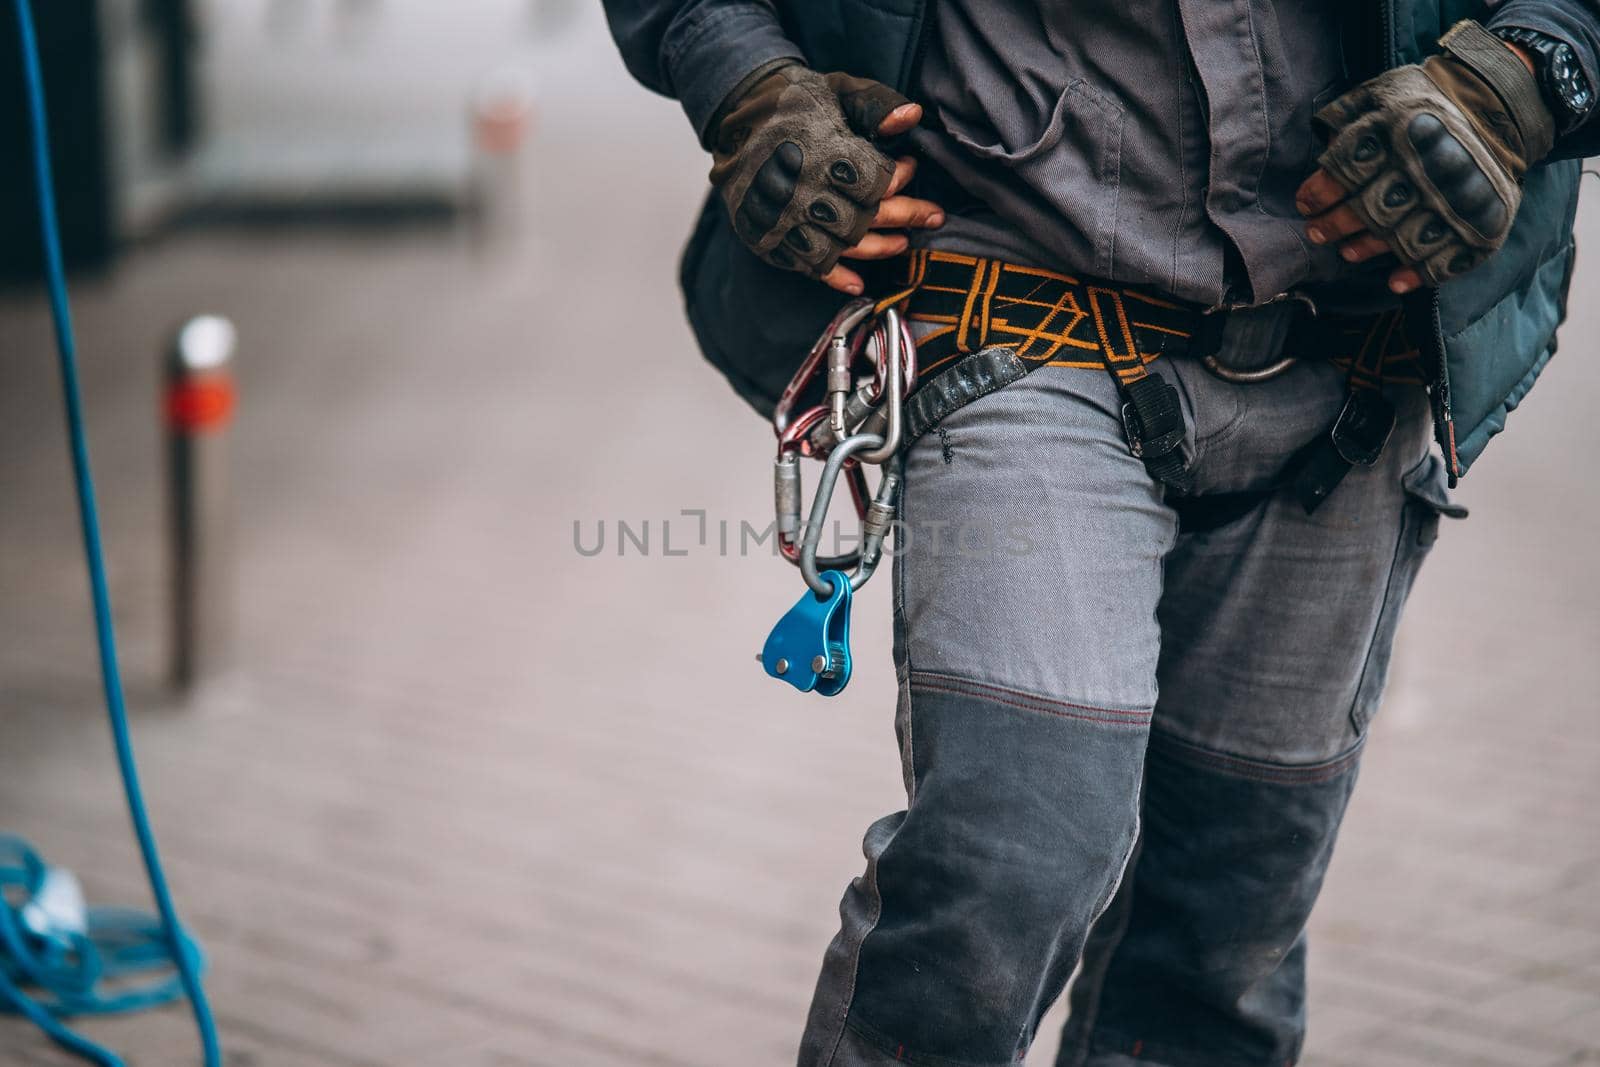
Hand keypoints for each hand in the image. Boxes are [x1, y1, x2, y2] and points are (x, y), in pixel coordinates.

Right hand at [709, 63, 943, 290]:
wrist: (737, 116)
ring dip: (880, 248)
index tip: (911, 169)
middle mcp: (805, 191)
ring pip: (843, 247)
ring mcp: (787, 219)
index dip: (900, 178)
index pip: (876, 180)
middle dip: (906, 216)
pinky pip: (809, 266)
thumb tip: (913, 116)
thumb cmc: (795, 102)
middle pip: (866, 217)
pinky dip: (836, 278)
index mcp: (822, 154)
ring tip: (903, 243)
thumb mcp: (838, 92)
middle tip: (934, 216)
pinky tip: (859, 285)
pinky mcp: (772, 236)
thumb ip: (876, 106)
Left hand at [1296, 21, 1552, 291]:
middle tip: (1315, 232)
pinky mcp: (1480, 224)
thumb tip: (1320, 140)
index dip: (1321, 192)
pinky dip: (1418, 274)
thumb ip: (1350, 116)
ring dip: (1367, 249)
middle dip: (1334, 225)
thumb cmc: (1426, 104)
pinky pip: (1446, 259)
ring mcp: (1456, 201)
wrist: (1499, 107)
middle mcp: (1428, 169)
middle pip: (1369, 210)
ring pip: (1401, 238)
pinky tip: (1394, 281)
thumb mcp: (1386, 94)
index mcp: (1402, 133)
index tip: (1306, 203)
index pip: (1348, 169)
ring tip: (1347, 252)